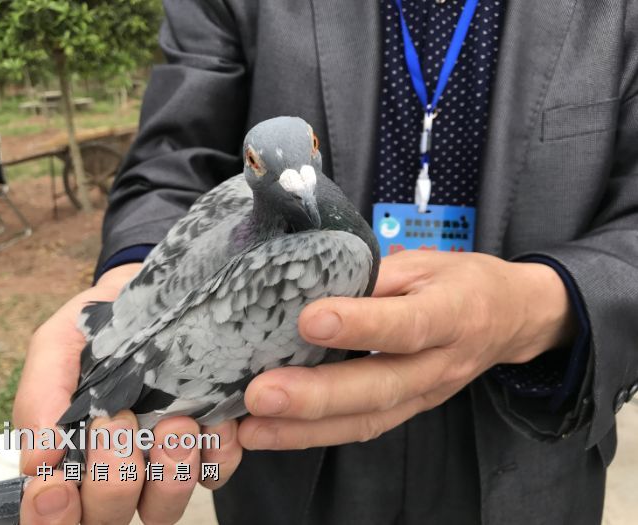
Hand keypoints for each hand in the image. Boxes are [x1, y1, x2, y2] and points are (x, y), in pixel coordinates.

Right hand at [14, 263, 242, 524]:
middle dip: (112, 481)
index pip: (54, 514)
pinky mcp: (209, 448)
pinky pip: (216, 473)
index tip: (58, 485)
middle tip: (119, 423)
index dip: (52, 514)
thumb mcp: (58, 344)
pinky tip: (214, 422)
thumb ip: (42, 394)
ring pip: (162, 509)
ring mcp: (163, 465)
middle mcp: (115, 471)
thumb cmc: (98, 327)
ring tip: (175, 423)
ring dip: (168, 475)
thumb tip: (39, 462)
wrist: (154, 292)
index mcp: (70, 456)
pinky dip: (216, 453)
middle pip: (108, 517)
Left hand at [239, 250, 575, 448]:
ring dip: (307, 429)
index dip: (362, 324)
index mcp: (452, 313)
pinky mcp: (411, 410)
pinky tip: (275, 434)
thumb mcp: (426, 262)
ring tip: (253, 429)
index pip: (408, 324)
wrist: (512, 318)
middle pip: (381, 386)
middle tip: (262, 395)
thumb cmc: (462, 281)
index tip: (309, 320)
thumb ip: (375, 275)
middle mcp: (440, 363)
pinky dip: (317, 435)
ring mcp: (426, 394)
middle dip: (317, 395)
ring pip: (368, 419)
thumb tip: (312, 282)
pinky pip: (364, 427)